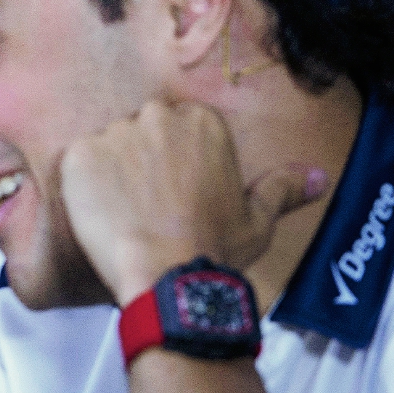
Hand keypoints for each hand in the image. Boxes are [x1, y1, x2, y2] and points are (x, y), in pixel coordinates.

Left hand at [59, 100, 318, 305]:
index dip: (172, 165)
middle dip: (140, 163)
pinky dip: (82, 187)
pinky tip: (99, 215)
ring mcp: (115, 133)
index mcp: (202, 122)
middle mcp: (158, 117)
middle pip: (140, 132)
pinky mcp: (79, 154)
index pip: (177, 130)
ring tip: (122, 214)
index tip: (173, 194)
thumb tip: (317, 177)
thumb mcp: (258, 219)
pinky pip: (76, 164)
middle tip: (146, 205)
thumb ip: (283, 188)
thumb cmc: (214, 248)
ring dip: (110, 174)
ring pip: (107, 147)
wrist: (168, 276)